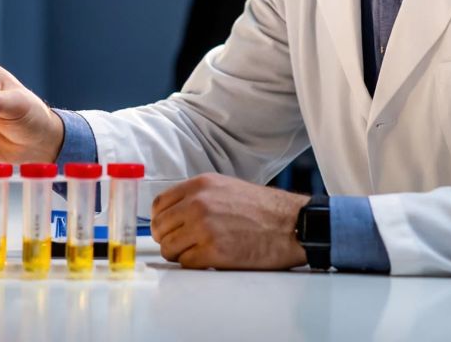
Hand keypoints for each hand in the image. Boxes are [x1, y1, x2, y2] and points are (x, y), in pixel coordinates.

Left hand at [150, 173, 309, 269]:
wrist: (291, 225)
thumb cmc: (263, 209)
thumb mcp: (226, 187)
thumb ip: (197, 197)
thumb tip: (173, 214)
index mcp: (200, 185)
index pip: (159, 205)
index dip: (161, 221)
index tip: (168, 228)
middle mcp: (197, 204)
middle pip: (160, 228)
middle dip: (169, 239)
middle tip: (185, 245)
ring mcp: (203, 228)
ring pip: (168, 248)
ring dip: (180, 254)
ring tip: (200, 252)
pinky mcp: (213, 252)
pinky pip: (185, 263)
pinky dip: (195, 264)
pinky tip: (211, 259)